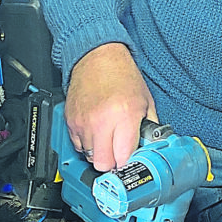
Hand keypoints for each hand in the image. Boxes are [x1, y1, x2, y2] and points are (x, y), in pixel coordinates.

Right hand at [65, 42, 156, 171]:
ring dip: (99, 151)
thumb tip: (151, 146)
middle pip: (103, 164)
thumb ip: (149, 126)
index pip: (124, 158)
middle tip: (118, 151)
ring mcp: (83, 122)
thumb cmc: (122, 75)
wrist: (97, 57)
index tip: (130, 158)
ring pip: (88, 156)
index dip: (128, 161)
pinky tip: (95, 129)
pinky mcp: (70, 121)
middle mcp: (102, 121)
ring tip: (107, 134)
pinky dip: (86, 142)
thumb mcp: (145, 100)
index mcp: (124, 115)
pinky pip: (77, 145)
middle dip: (112, 162)